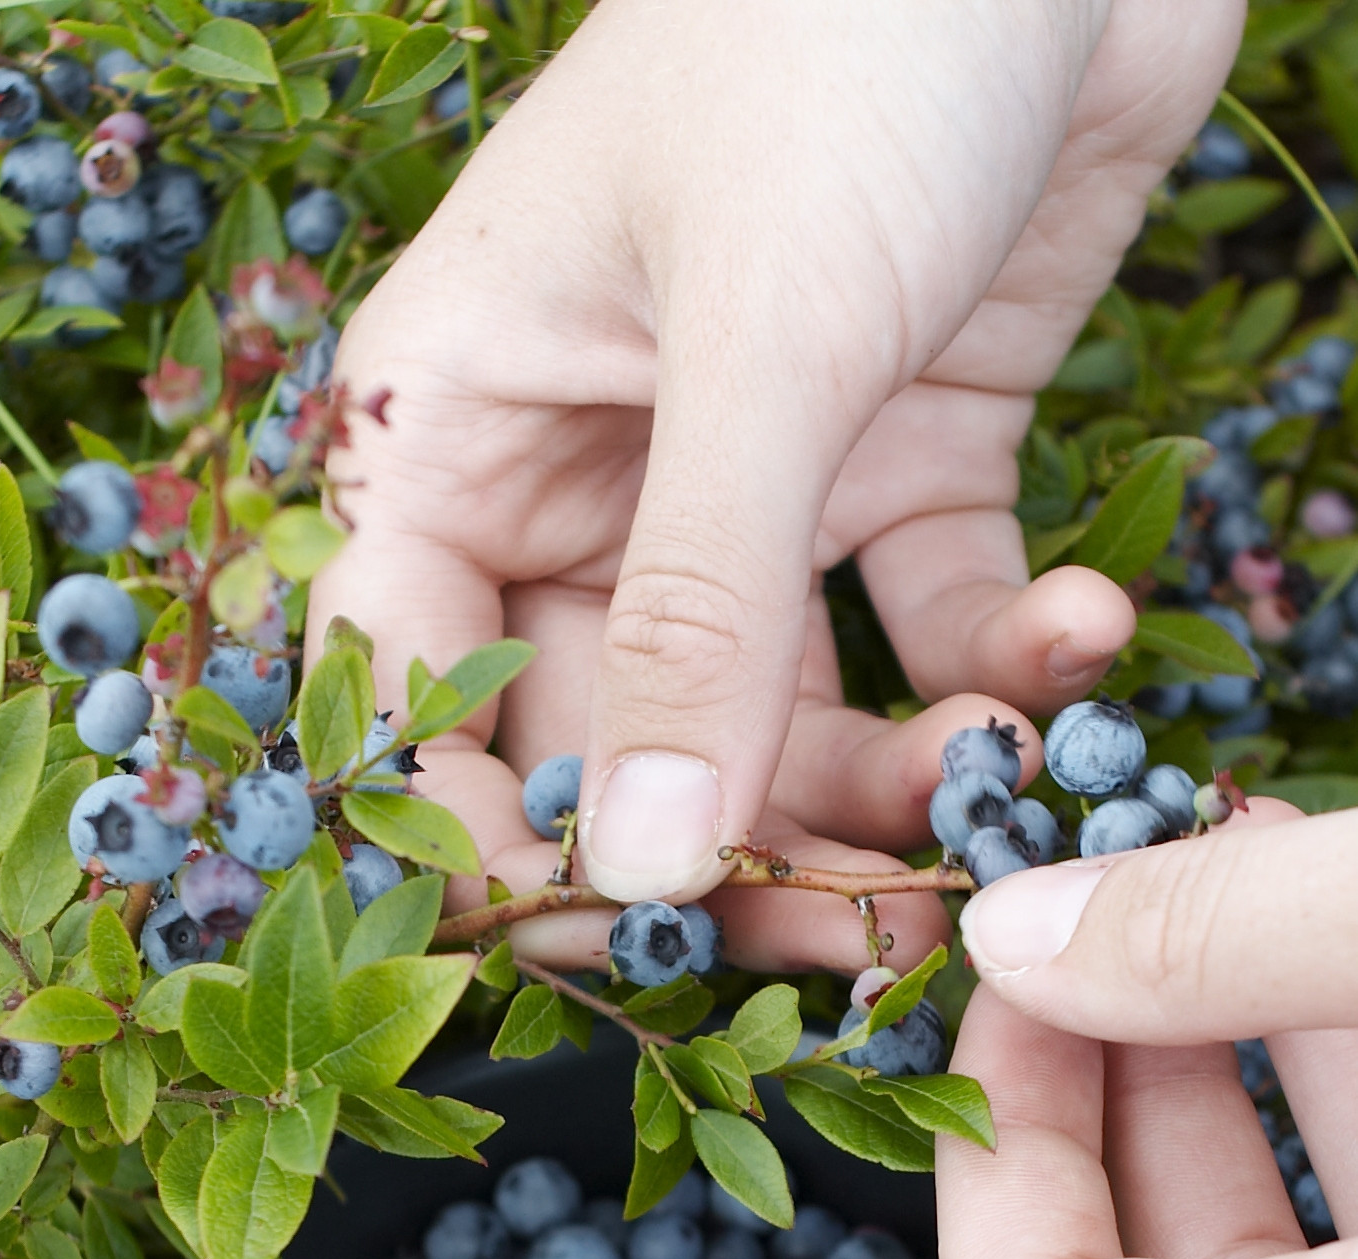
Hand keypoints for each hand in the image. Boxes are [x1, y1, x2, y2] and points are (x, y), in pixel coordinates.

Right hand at [306, 0, 1241, 972]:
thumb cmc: (843, 30)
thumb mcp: (762, 336)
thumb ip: (698, 614)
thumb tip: (641, 869)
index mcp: (458, 429)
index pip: (410, 687)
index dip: (481, 832)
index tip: (600, 939)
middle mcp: (576, 475)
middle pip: (611, 735)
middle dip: (731, 847)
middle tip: (850, 935)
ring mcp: (735, 478)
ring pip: (771, 713)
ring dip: (882, 783)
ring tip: (1001, 798)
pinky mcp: (886, 460)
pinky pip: (915, 624)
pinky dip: (997, 667)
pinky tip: (1076, 648)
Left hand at [936, 800, 1357, 1258]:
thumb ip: (1238, 941)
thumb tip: (1014, 936)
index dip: (989, 1148)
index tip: (1012, 970)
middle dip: (1099, 1072)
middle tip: (1092, 893)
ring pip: (1278, 1238)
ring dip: (1220, 1048)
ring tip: (1212, 859)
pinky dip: (1333, 1066)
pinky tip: (1313, 918)